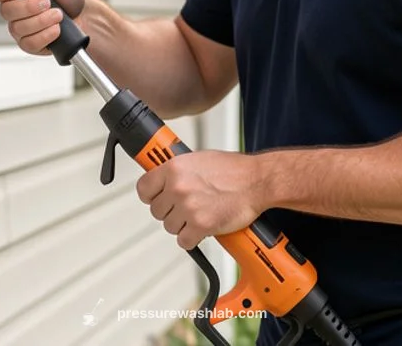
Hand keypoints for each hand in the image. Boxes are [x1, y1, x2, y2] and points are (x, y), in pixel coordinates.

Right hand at [0, 0, 86, 55]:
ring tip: (58, 14)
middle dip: (29, 7)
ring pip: (19, 28)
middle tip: (47, 2)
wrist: (83, 14)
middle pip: (6, 11)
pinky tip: (56, 29)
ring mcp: (19, 29)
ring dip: (42, 20)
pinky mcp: (30, 45)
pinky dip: (46, 35)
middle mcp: (12, 10)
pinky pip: (30, 44)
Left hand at [136, 151, 264, 249]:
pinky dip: (193, 238)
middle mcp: (178, 187)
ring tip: (200, 215)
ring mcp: (188, 207)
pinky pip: (184, 241)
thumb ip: (178, 171)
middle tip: (187, 208)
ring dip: (183, 225)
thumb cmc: (234, 170)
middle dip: (171, 212)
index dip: (151, 196)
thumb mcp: (198, 159)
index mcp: (174, 168)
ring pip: (170, 227)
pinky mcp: (201, 225)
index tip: (157, 198)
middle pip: (156, 211)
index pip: (143, 189)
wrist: (258, 181)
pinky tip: (204, 228)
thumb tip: (164, 179)